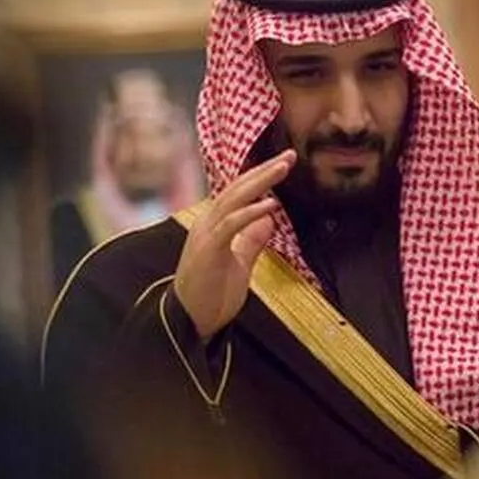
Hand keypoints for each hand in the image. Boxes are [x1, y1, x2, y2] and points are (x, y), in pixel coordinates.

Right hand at [173, 150, 295, 340]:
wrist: (190, 322)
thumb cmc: (212, 294)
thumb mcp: (240, 263)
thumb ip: (251, 240)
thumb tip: (268, 220)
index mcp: (215, 224)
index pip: (240, 192)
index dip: (261, 176)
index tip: (284, 162)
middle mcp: (208, 223)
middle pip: (238, 188)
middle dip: (264, 170)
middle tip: (288, 155)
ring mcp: (206, 235)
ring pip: (233, 199)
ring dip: (260, 182)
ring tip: (282, 168)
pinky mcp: (208, 250)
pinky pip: (230, 225)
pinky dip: (250, 212)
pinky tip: (271, 204)